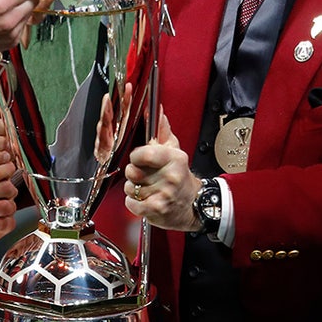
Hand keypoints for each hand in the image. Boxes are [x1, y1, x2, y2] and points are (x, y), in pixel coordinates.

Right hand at [0, 0, 48, 60]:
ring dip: (24, 4)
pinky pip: (24, 24)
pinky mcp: (13, 41)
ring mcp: (13, 32)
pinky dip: (19, 16)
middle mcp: (10, 20)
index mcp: (1, 4)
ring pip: (30, 12)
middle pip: (33, 0)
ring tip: (9, 0)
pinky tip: (6, 13)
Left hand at [123, 109, 201, 231]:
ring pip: (129, 188)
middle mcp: (171, 176)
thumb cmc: (179, 175)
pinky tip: (144, 201)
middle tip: (145, 176)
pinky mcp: (158, 210)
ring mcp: (165, 194)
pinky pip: (130, 203)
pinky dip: (133, 203)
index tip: (140, 159)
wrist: (192, 204)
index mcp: (174, 158)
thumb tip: (158, 111)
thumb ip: (163, 130)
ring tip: (147, 189)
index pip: (142, 154)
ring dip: (133, 189)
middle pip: (132, 171)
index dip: (136, 157)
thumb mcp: (174, 150)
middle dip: (133, 174)